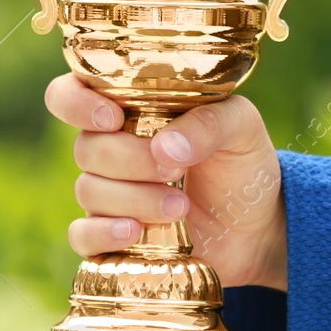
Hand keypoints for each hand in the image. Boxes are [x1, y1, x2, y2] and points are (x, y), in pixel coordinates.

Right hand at [44, 74, 287, 290]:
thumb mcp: (242, 129)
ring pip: (88, 190)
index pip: (70, 94)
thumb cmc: (244, 164)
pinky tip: (134, 233)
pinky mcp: (114, 236)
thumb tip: (164, 146)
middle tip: (175, 171)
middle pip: (86, 147)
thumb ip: (210, 123)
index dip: (75, 103)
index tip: (113, 118)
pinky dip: (103, 233)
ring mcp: (110, 195)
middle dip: (130, 159)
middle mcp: (112, 149)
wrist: (259, 226)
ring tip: (181, 208)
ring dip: (133, 199)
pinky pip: (82, 235)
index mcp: (132, 109)